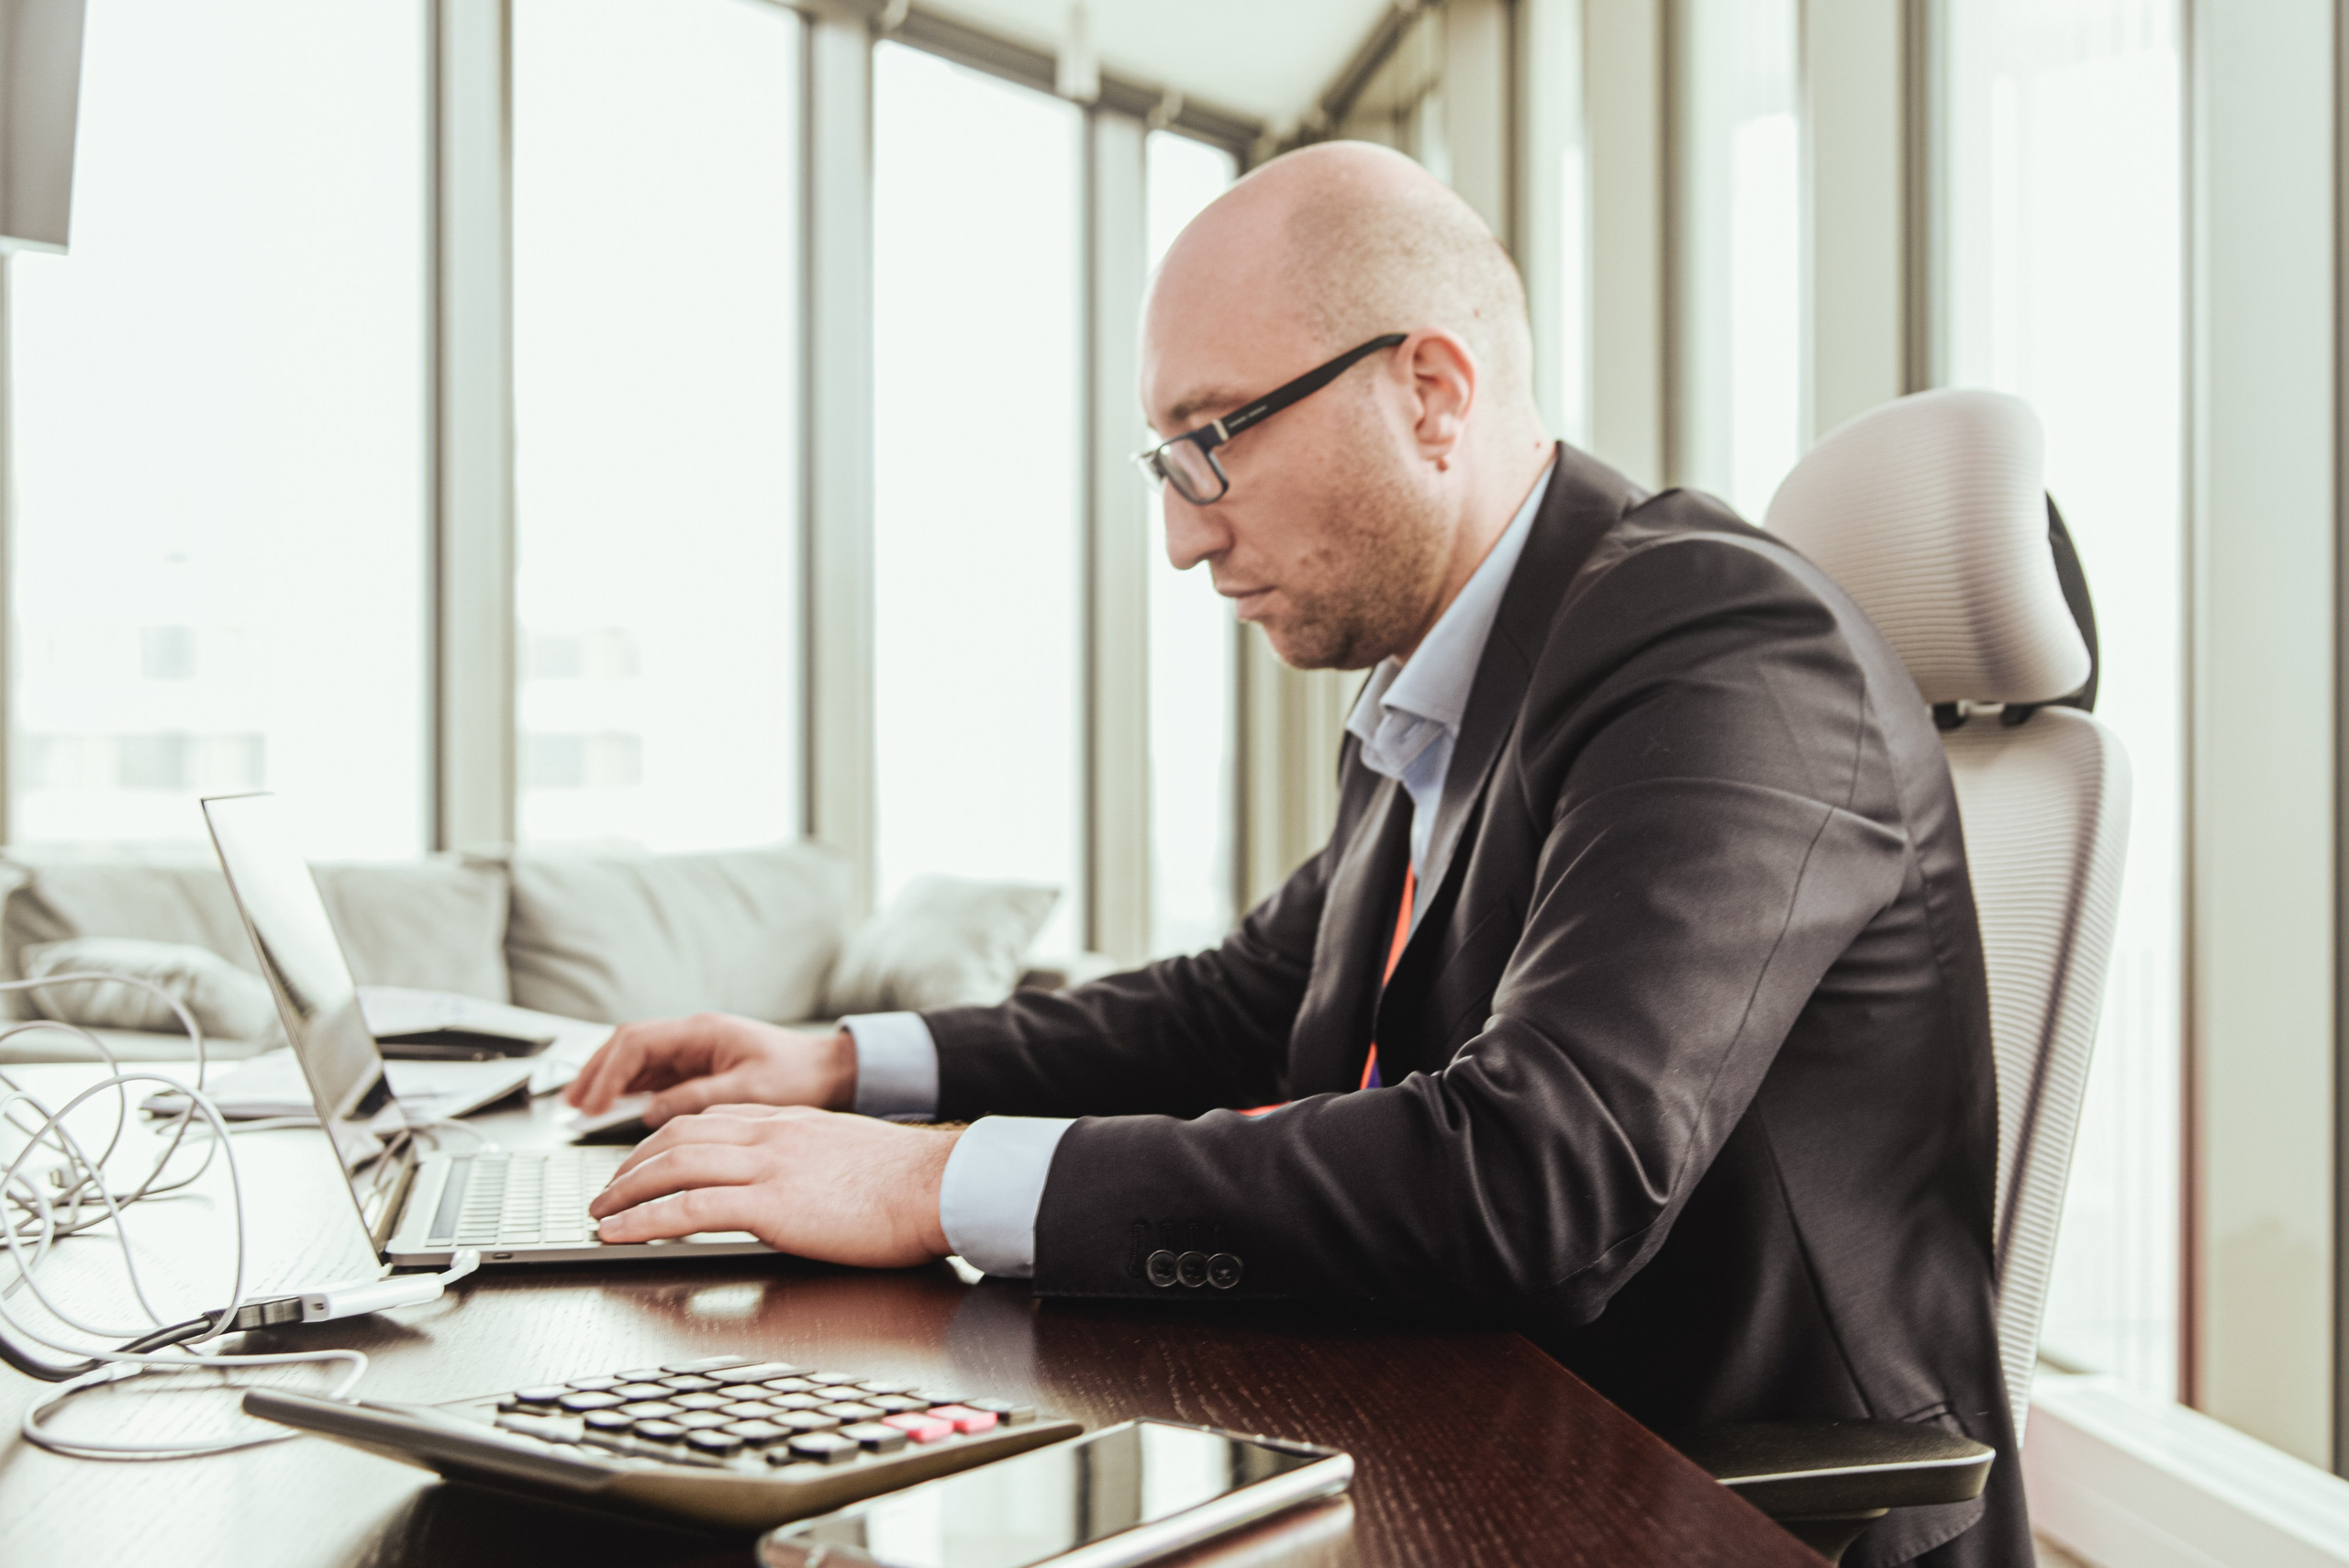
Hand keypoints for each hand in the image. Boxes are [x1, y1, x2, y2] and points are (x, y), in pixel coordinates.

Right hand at [563, 1013, 855, 1126]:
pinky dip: (626, 1089)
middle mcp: (693, 1036)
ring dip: (606, 1079)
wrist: (830, 1073)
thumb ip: (697, 1099)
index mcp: (703, 1031)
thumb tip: (649, 1113)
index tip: (590, 1102)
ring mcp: (692, 1050)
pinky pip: (651, 1074)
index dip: (607, 1072)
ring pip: (634, 1059)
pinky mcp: (696, 1068)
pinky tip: (612, 1108)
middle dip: (595, 1072)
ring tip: (579, 1108)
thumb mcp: (749, 1091)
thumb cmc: (798, 1076)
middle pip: (627, 1045)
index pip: (637, 1042)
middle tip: (571, 1105)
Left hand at [587, 1104, 958, 1267]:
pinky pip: (689, 1206)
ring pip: (674, 1164)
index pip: (708, 1119)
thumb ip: (808, 1162)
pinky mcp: (771, 1203)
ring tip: (600, 1212)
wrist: (940, 1186)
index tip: (642, 1161)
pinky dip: (644, 1218)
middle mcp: (771, 1134)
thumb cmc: (909, 1184)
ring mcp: (769, 1165)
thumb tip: (792, 1186)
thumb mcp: (846, 1155)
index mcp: (790, 1123)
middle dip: (632, 1163)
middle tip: (606, 1189)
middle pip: (679, 1135)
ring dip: (625, 1190)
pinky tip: (620, 1232)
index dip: (663, 1141)